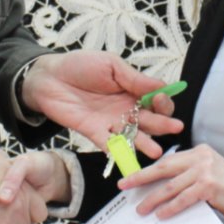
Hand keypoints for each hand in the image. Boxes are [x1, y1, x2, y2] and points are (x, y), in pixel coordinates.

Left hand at [21, 52, 182, 157]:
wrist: (49, 76)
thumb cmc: (80, 65)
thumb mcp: (111, 65)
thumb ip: (135, 78)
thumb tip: (163, 85)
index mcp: (132, 91)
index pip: (155, 101)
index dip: (162, 101)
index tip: (161, 97)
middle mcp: (125, 110)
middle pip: (149, 120)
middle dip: (163, 124)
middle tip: (174, 127)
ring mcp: (111, 123)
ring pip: (133, 136)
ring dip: (145, 143)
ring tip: (156, 150)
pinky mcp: (94, 132)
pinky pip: (109, 145)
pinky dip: (119, 152)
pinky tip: (129, 157)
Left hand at [119, 144, 223, 221]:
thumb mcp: (207, 173)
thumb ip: (188, 175)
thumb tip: (161, 188)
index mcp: (198, 151)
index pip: (168, 161)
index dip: (148, 170)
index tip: (131, 178)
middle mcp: (200, 157)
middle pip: (164, 168)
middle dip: (141, 178)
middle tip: (125, 186)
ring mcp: (204, 170)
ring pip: (171, 186)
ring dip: (153, 198)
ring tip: (141, 209)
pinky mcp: (208, 186)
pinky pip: (183, 198)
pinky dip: (170, 207)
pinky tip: (161, 214)